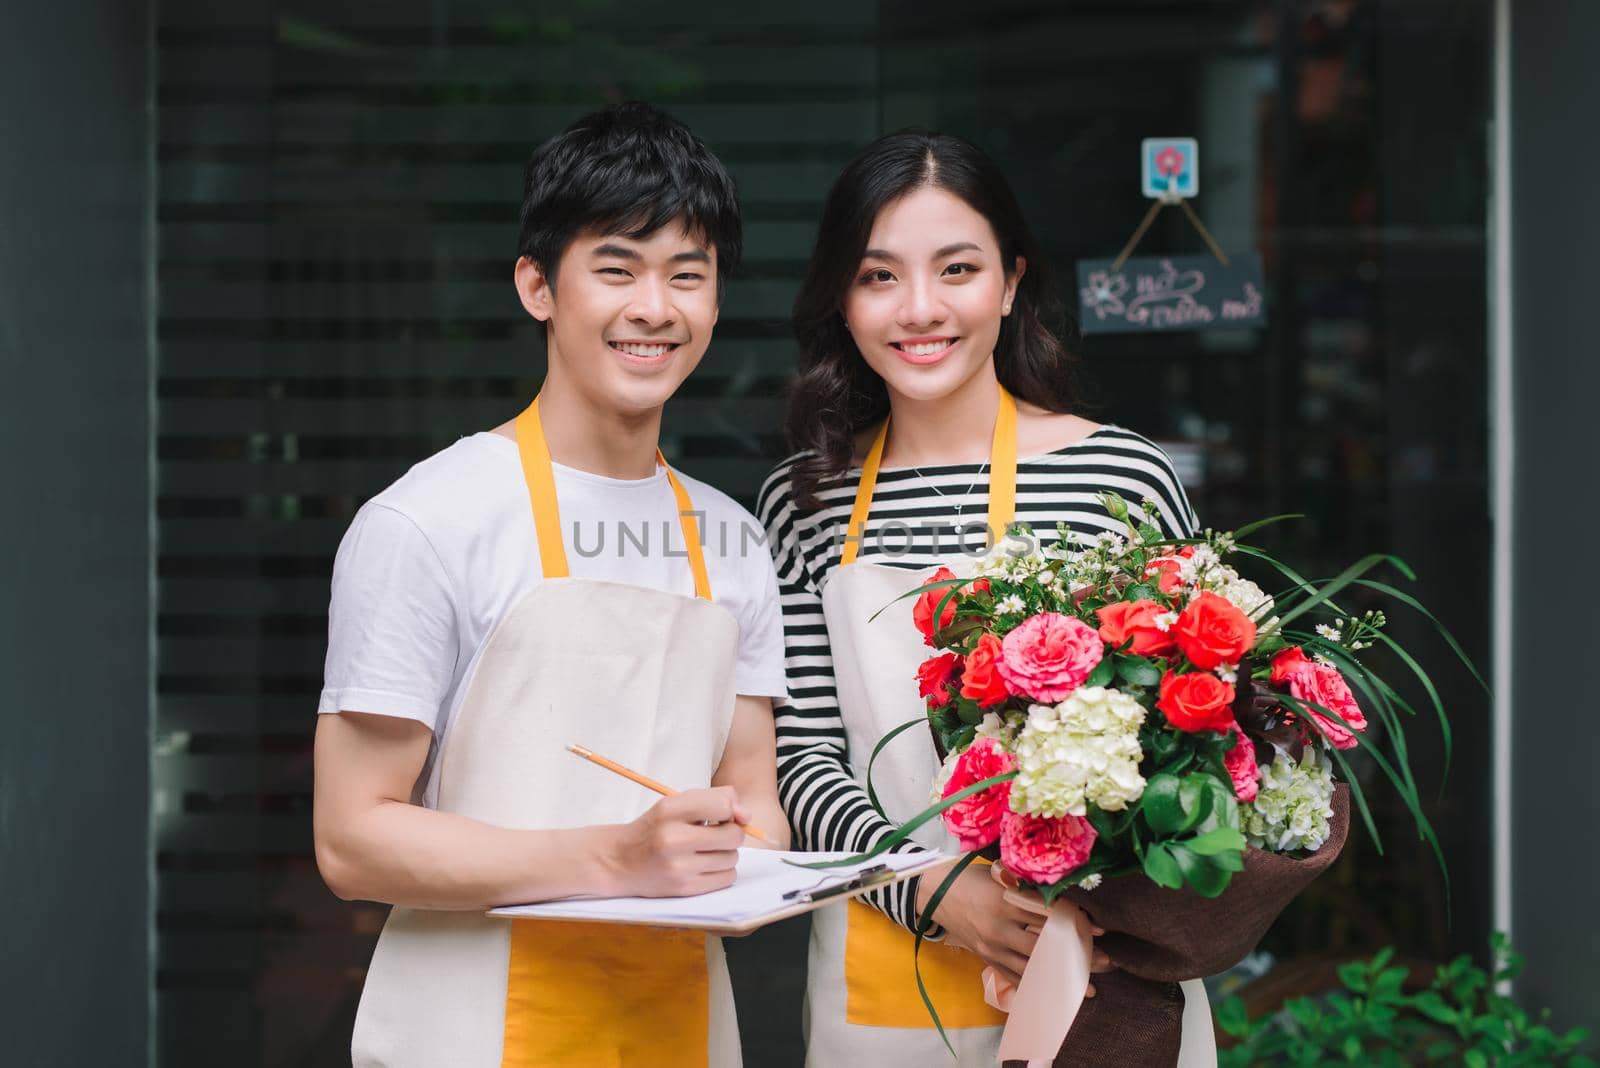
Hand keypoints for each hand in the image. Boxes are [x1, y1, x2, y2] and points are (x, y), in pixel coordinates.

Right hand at [598, 787, 748, 897]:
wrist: (619, 861)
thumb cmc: (655, 828)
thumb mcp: (675, 803)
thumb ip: (714, 798)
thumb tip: (746, 817)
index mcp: (669, 810)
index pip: (722, 805)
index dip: (729, 810)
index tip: (720, 816)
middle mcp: (673, 839)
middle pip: (733, 835)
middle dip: (731, 833)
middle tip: (715, 834)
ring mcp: (678, 867)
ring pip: (732, 858)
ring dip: (726, 854)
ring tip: (705, 851)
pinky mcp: (684, 889)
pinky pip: (727, 878)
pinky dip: (722, 872)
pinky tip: (704, 866)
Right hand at [917, 864, 1115, 991]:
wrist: (934, 893)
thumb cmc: (970, 878)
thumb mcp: (998, 875)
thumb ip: (1027, 885)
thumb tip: (1063, 893)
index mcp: (1005, 901)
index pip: (1047, 916)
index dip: (1074, 924)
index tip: (1099, 931)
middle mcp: (1000, 928)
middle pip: (1046, 946)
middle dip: (1076, 956)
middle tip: (1105, 962)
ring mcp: (993, 948)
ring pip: (1034, 968)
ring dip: (1062, 978)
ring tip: (1089, 986)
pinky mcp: (987, 959)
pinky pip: (1016, 977)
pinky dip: (1038, 986)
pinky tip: (1056, 993)